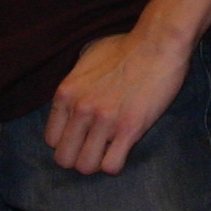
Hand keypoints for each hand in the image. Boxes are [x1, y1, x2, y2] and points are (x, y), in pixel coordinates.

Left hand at [46, 27, 194, 173]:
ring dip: (98, 162)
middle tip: (96, 146)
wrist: (159, 42)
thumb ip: (75, 82)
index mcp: (66, 93)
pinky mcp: (129, 129)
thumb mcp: (87, 57)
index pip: (50, 140)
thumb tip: (73, 97)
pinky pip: (112, 166)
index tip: (83, 135)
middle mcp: (80, 109)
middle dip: (79, 156)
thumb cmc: (127, 47)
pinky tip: (124, 150)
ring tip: (110, 150)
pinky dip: (116, 164)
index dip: (68, 141)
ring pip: (86, 167)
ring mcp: (104, 121)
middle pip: (64, 159)